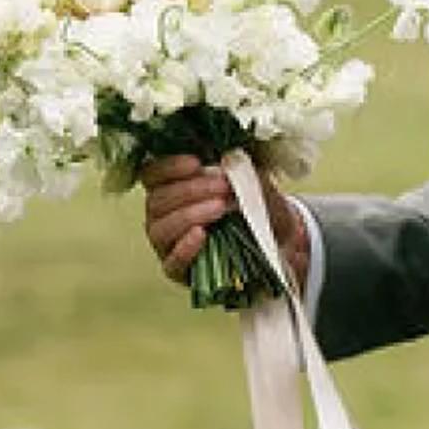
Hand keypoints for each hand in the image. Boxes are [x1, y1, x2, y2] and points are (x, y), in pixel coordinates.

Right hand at [140, 151, 306, 282]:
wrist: (276, 239)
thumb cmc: (256, 204)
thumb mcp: (252, 181)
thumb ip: (241, 169)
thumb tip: (230, 157)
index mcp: (171, 187)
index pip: (152, 174)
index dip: (168, 167)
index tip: (196, 163)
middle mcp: (161, 216)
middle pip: (156, 200)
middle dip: (190, 190)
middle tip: (222, 186)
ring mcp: (167, 245)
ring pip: (161, 229)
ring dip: (189, 215)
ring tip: (219, 208)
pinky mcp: (179, 271)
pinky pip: (172, 262)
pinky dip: (185, 248)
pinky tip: (202, 234)